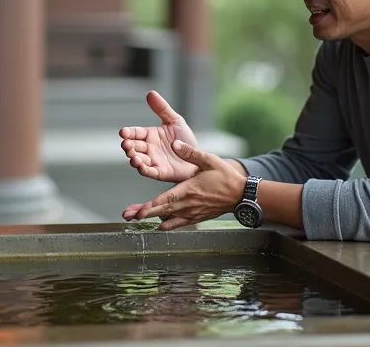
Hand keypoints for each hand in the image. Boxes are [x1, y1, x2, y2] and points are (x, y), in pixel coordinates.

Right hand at [119, 91, 200, 182]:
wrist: (197, 156)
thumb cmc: (185, 139)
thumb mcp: (175, 121)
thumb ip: (162, 108)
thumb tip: (150, 93)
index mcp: (150, 135)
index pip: (135, 133)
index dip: (128, 133)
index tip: (123, 132)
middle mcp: (149, 148)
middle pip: (134, 147)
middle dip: (128, 146)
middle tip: (126, 144)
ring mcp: (153, 161)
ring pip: (138, 160)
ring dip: (133, 159)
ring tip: (133, 156)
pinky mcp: (160, 172)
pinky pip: (150, 172)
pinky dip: (144, 169)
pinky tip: (140, 166)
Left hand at [121, 140, 245, 229]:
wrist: (241, 195)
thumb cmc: (226, 177)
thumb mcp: (209, 160)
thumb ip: (191, 152)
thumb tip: (175, 144)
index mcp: (189, 190)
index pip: (167, 200)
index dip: (152, 207)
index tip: (139, 211)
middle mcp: (188, 204)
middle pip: (162, 212)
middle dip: (144, 214)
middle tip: (129, 216)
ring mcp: (192, 213)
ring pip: (168, 220)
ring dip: (153, 220)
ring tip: (137, 220)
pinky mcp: (196, 218)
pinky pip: (178, 224)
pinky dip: (167, 225)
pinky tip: (158, 225)